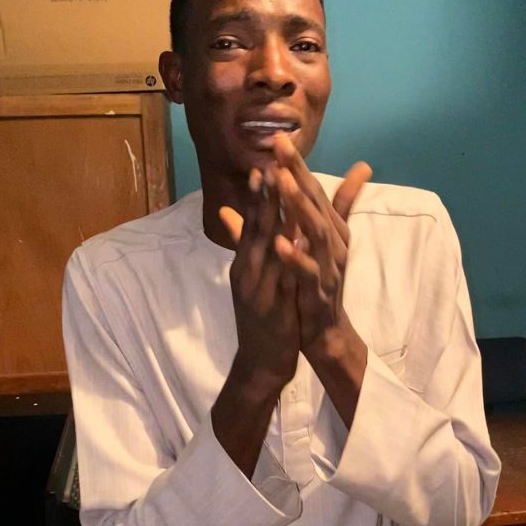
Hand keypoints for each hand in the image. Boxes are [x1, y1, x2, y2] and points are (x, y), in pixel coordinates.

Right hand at [220, 169, 299, 391]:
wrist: (261, 362)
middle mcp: (247, 272)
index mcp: (245, 262)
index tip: (266, 163)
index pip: (251, 222)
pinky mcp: (271, 309)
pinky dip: (287, 260)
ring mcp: (257, 290)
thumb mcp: (251, 278)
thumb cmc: (261, 317)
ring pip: (267, 251)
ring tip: (283, 198)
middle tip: (271, 166)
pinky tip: (296, 242)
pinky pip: (281, 280)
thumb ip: (243, 244)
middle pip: (256, 230)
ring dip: (274, 221)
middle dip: (264, 198)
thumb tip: (229, 211)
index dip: (258, 194)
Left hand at [271, 134, 371, 355]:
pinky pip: (308, 272)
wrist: (325, 333)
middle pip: (315, 202)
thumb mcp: (322, 241)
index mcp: (328, 230)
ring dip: (298, 206)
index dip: (296, 164)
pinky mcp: (320, 291)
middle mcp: (332, 243)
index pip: (311, 190)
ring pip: (315, 231)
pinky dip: (295, 257)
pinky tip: (279, 242)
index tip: (277, 137)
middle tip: (279, 145)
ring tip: (281, 182)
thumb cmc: (319, 284)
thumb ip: (334, 207)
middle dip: (297, 173)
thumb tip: (361, 168)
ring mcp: (328, 266)